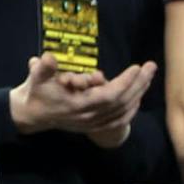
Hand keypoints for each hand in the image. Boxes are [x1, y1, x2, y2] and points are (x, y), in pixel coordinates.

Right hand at [8, 55, 157, 146]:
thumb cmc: (36, 91)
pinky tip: (139, 98)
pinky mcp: (94, 125)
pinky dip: (131, 109)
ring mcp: (93, 123)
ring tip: (148, 77)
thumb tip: (47, 58)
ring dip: (138, 94)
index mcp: (78, 105)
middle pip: (122, 102)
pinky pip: (119, 120)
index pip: (109, 95)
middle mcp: (89, 116)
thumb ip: (43, 68)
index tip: (136, 67)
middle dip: (139, 84)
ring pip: (123, 111)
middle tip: (151, 67)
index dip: (125, 83)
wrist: (32, 115)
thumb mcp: (36, 77)